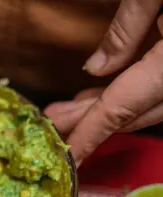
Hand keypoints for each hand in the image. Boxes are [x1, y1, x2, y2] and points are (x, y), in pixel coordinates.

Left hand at [44, 0, 162, 165]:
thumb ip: (127, 29)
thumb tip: (96, 69)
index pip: (120, 109)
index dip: (88, 137)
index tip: (69, 159)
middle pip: (133, 111)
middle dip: (89, 122)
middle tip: (53, 124)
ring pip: (149, 105)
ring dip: (108, 110)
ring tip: (72, 110)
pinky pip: (162, 91)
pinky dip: (132, 95)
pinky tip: (108, 91)